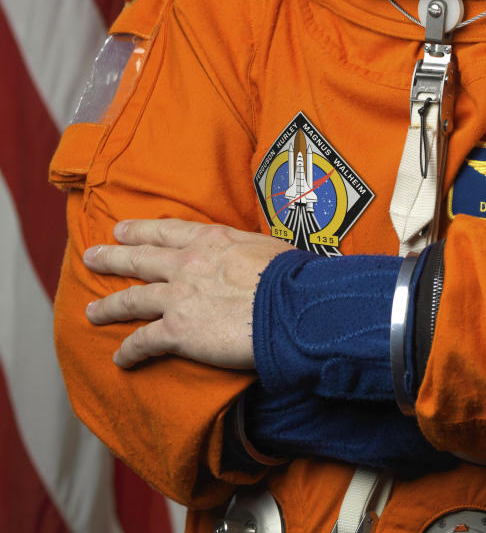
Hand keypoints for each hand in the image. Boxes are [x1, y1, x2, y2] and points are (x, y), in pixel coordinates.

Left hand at [84, 218, 291, 369]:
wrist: (291, 306)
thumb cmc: (289, 276)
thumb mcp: (263, 246)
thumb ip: (243, 248)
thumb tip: (247, 256)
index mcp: (210, 239)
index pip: (166, 231)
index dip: (140, 230)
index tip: (122, 230)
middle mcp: (187, 264)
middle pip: (139, 258)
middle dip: (112, 257)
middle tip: (92, 256)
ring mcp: (179, 297)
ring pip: (132, 299)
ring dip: (107, 306)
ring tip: (91, 311)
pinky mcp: (177, 331)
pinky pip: (143, 341)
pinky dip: (129, 350)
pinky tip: (120, 358)